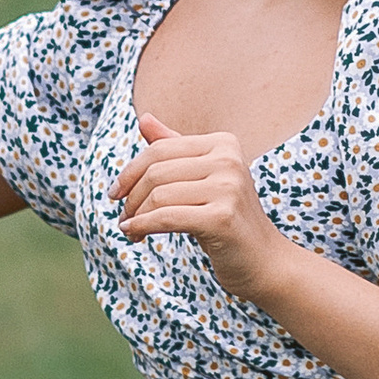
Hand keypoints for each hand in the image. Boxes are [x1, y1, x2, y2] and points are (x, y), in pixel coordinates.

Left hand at [112, 110, 285, 302]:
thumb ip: (173, 148)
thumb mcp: (201, 177)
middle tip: (124, 216)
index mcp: (223, 143)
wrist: (262, 259)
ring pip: (158, 195)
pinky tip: (133, 234)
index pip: (159, 149)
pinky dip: (142, 227)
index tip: (117, 193)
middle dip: (131, 196)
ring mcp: (228, 188)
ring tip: (130, 229)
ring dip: (135, 216)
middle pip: (156, 172)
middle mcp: (229, 160)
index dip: (130, 172)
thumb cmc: (226, 217)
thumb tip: (143, 118)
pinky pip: (166, 218)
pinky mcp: (222, 218)